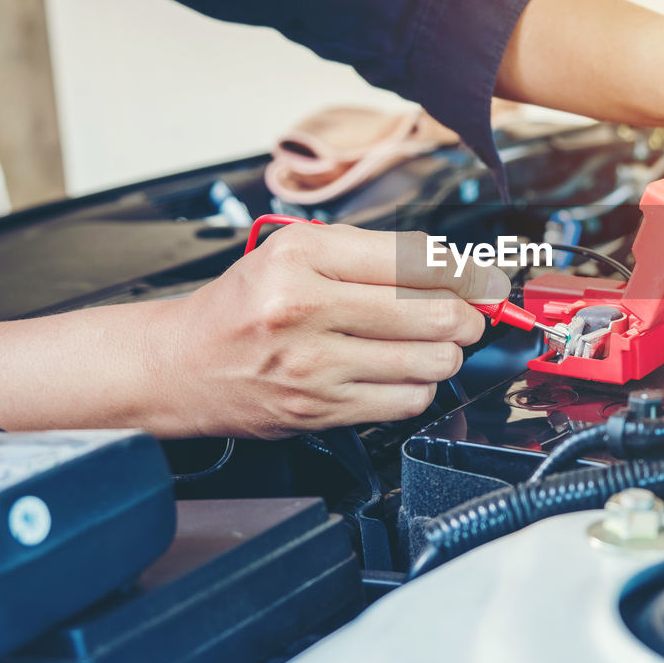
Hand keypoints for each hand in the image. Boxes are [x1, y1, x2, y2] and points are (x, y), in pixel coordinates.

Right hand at [160, 224, 509, 438]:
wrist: (180, 364)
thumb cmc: (243, 305)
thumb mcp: (295, 252)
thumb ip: (371, 254)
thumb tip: (451, 268)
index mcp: (302, 256)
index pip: (416, 259)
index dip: (466, 271)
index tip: (483, 279)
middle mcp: (305, 308)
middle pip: (435, 313)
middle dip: (469, 315)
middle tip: (470, 313)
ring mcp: (313, 365)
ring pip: (429, 360)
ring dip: (447, 353)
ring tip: (433, 343)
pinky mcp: (319, 410)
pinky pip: (406, 401)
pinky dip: (420, 386)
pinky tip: (403, 372)